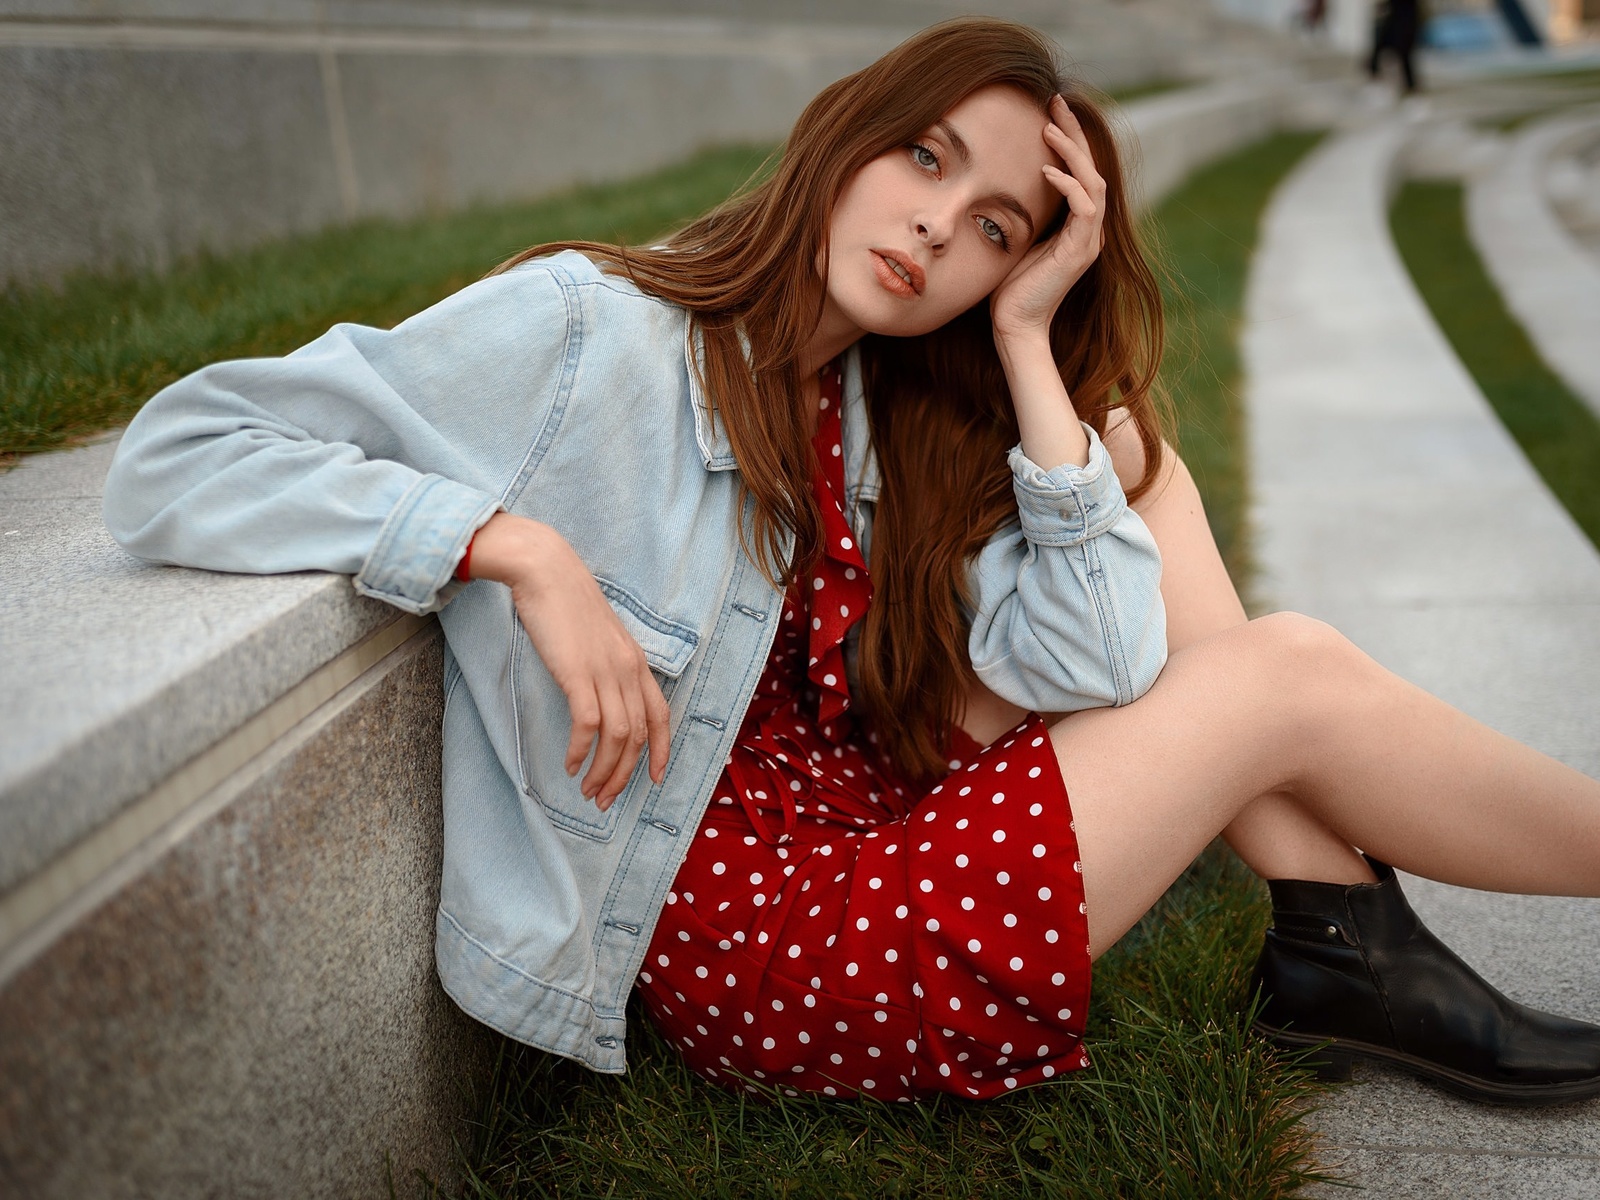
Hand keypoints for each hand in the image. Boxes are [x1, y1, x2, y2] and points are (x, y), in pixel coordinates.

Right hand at [470, 512, 669, 810]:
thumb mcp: (598, 638)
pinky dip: (580, 751)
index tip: (655, 781)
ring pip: (617, 738)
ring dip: (603, 772)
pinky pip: (588, 725)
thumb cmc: (566, 603)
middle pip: (638, 736)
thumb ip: (607, 665)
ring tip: (587, 791)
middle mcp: (628, 669)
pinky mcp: (578, 673)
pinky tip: (569, 765)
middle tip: (605, 800)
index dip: (661, 752)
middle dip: (625, 775)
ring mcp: (606, 671)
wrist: (546, 571)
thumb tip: (600, 696)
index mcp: (636, 662)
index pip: (661, 716)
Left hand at [988, 95, 1107, 343]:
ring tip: (1050, 129)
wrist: (1015, 325)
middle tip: (1055, 101)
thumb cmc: (1009, 287)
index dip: (1068, 139)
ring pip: (1094, 183)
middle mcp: (1089, 230)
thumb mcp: (1017, 238)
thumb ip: (1025, 213)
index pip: (1080, 171)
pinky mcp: (1080, 253)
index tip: (1049, 111)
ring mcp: (1088, 241)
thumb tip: (1006, 183)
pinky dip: (1068, 186)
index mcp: (1077, 225)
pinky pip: (1084, 208)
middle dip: (1074, 133)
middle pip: (1092, 168)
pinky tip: (1046, 171)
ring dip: (1072, 153)